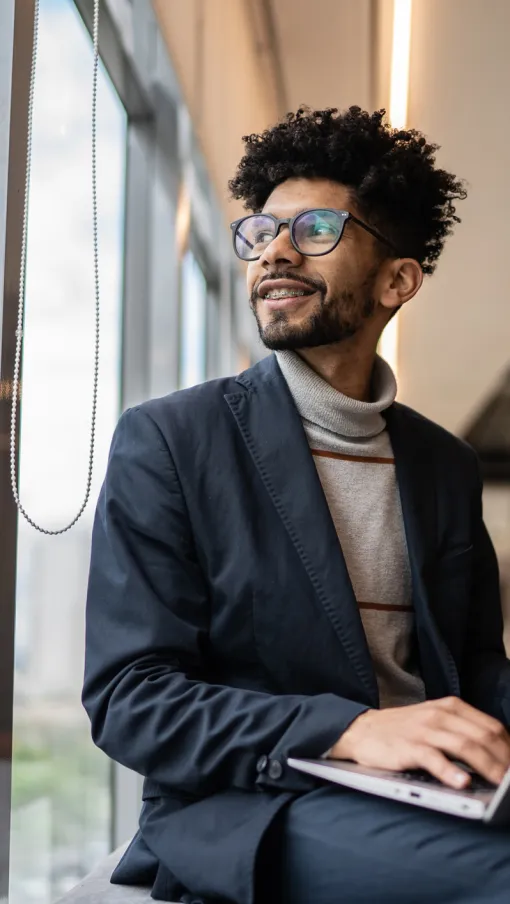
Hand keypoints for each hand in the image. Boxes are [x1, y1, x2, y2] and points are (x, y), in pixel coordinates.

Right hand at [330, 697, 509, 789]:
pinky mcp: (408, 747)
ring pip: (465, 746)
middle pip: (483, 736)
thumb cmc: (404, 730)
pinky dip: (450, 772)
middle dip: (504, 760)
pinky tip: (462, 783)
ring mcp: (424, 730)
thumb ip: (462, 731)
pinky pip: (433, 759)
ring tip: (500, 784)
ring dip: (487, 767)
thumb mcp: (436, 721)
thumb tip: (497, 754)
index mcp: (451, 707)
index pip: (491, 726)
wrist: (362, 730)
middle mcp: (440, 715)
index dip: (509, 748)